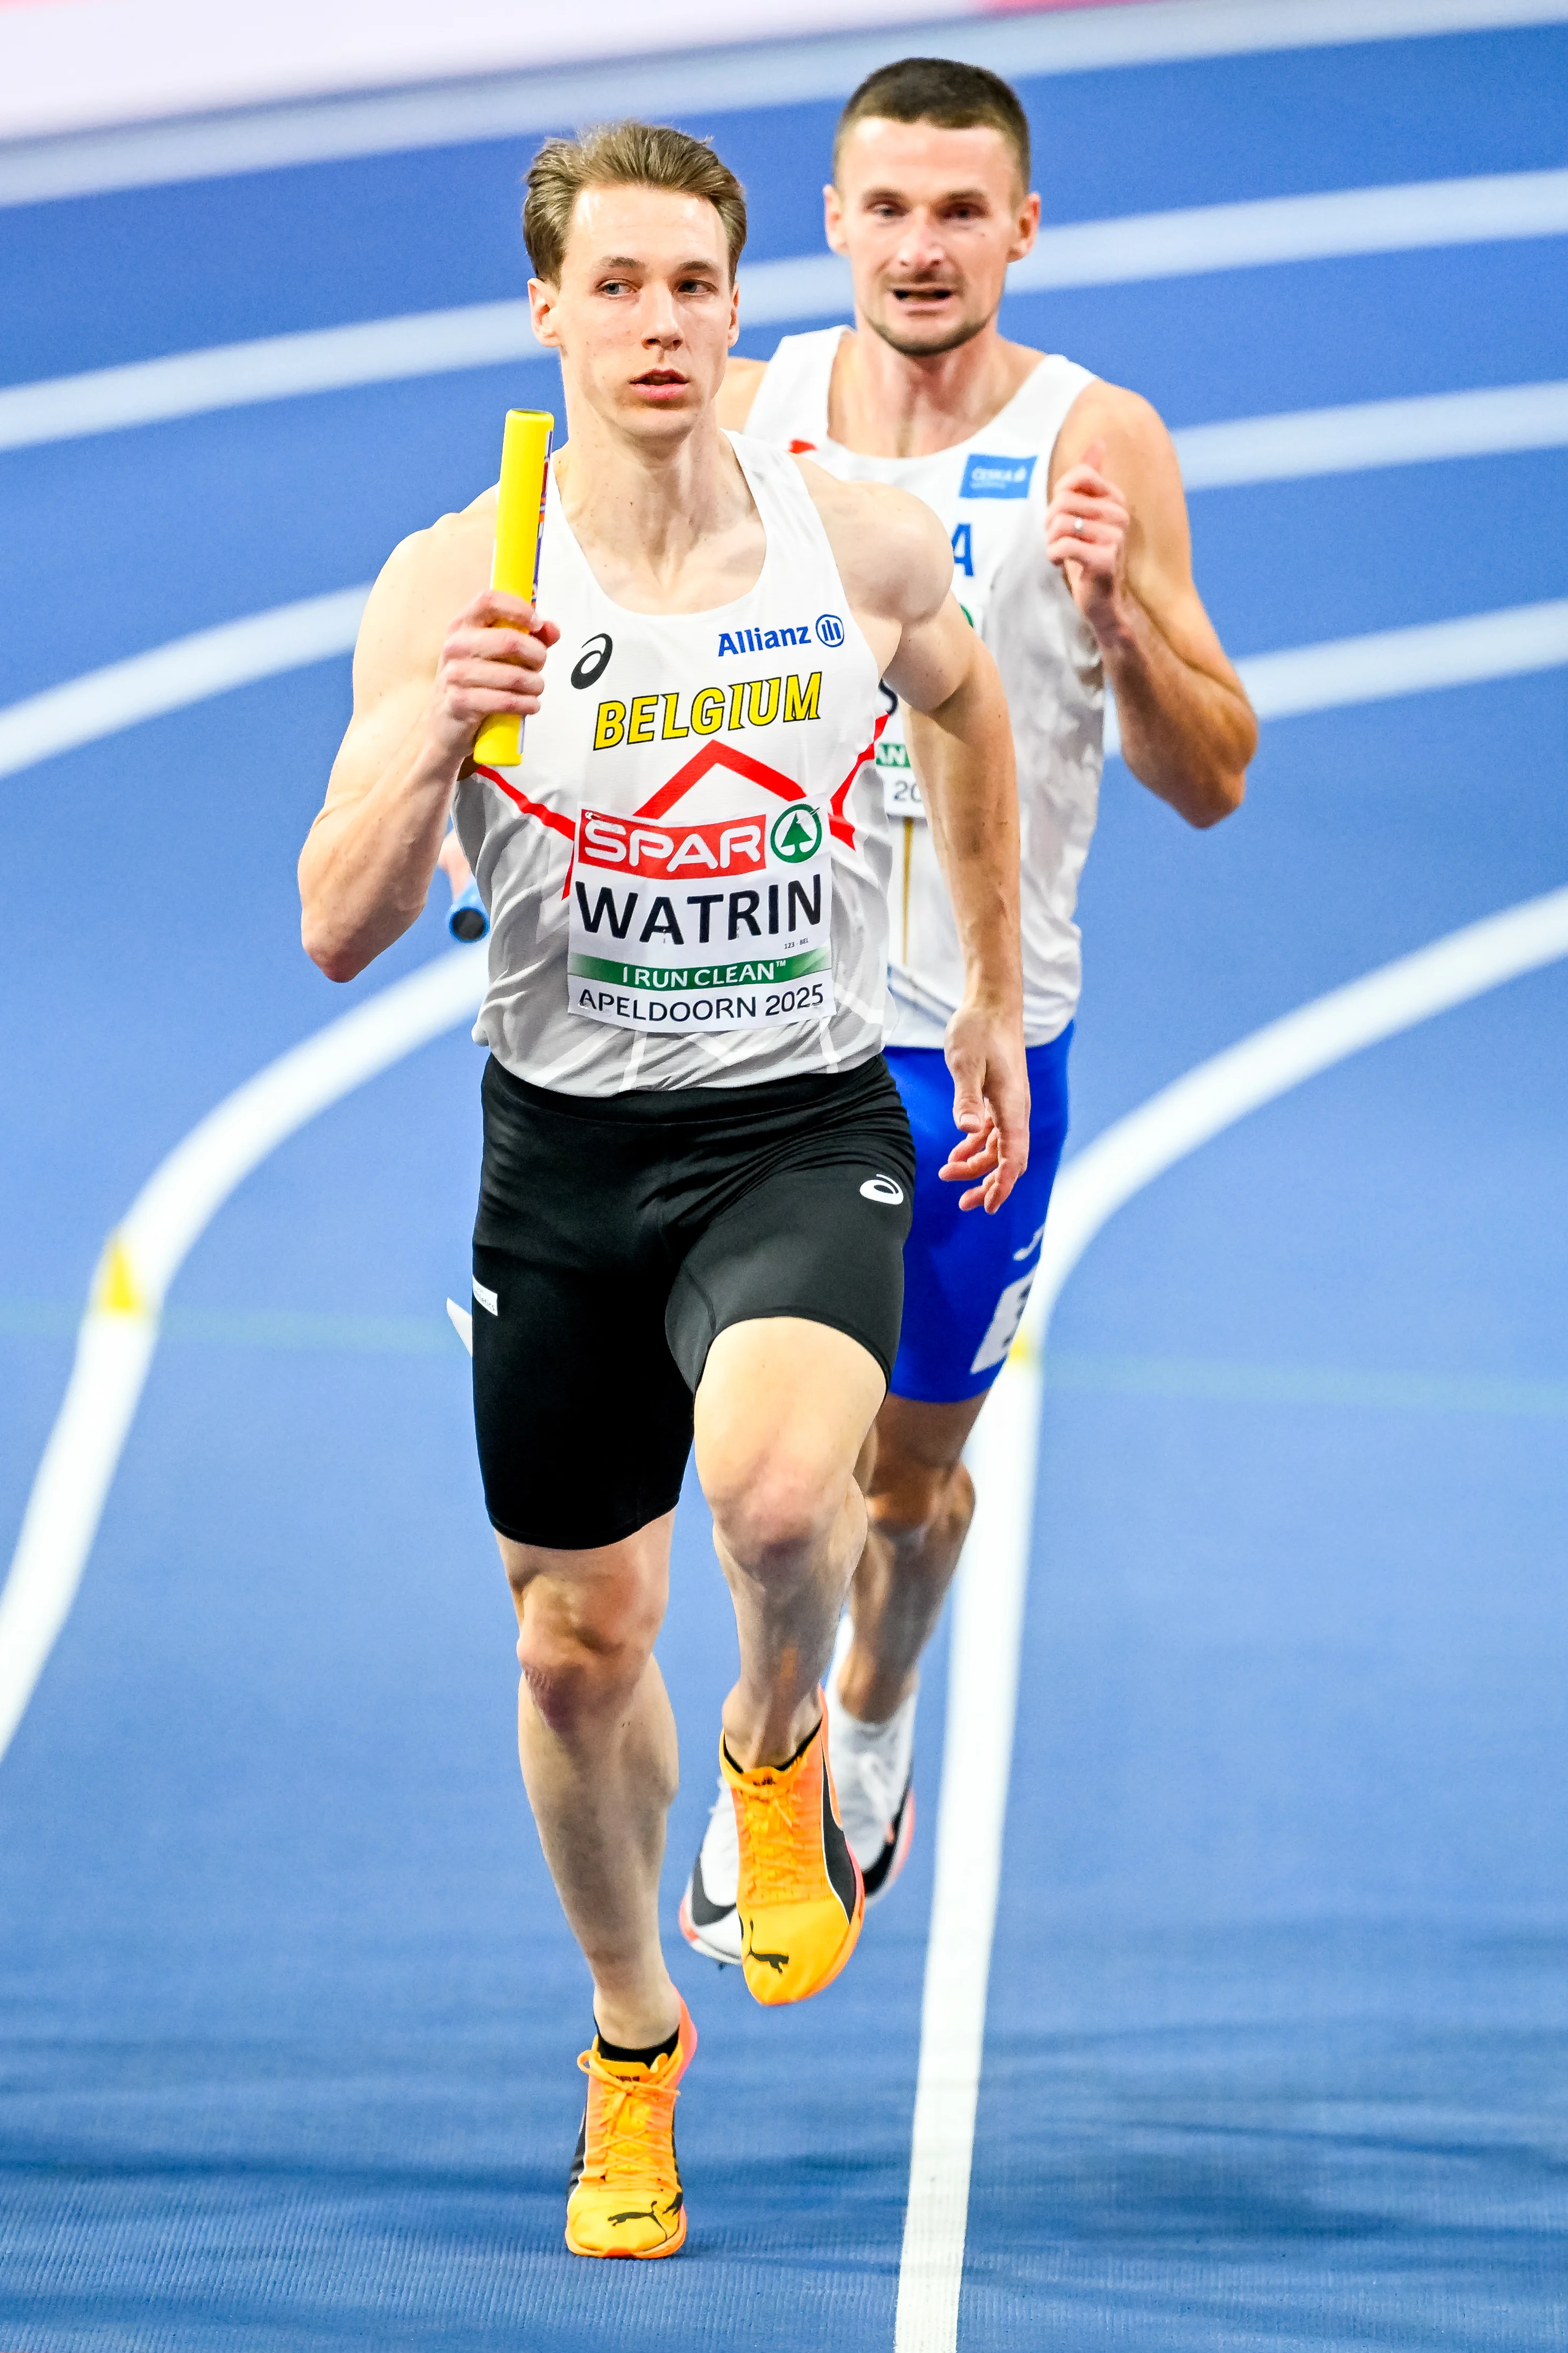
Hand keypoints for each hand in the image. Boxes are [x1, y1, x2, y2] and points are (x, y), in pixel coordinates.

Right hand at [428, 589, 558, 763]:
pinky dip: (526, 704)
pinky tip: (531, 705)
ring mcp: (454, 675)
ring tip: (536, 689)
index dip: (519, 609)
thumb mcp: (496, 656)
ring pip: (512, 675)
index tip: (537, 624)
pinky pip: (505, 701)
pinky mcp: (460, 703)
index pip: (489, 601)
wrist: (446, 727)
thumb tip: (552, 629)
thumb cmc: (475, 685)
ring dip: (535, 684)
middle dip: (536, 655)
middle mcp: (455, 646)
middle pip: (509, 640)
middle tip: (540, 665)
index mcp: (462, 626)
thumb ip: (526, 638)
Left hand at [940, 1002, 1030, 1212]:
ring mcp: (1008, 1104)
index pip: (1014, 1157)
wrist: (991, 1004)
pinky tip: (957, 1152)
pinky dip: (975, 1147)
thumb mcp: (965, 1063)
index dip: (1002, 1185)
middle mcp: (1015, 1109)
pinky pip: (992, 1132)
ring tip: (948, 1174)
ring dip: (977, 1166)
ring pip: (998, 1148)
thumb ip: (966, 1099)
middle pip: (1008, 1159)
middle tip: (964, 1203)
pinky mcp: (999, 1097)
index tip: (987, 1205)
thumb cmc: (979, 1030)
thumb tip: (967, 1132)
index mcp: (1012, 1105)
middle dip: (988, 1184)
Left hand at [1044, 438, 1131, 646]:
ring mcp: (1114, 537)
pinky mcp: (1105, 560)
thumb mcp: (1086, 512)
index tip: (1061, 514)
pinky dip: (1052, 555)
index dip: (1059, 494)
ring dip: (1050, 540)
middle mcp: (1119, 514)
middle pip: (1063, 500)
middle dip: (1049, 521)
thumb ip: (1089, 479)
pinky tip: (1058, 562)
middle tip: (1056, 537)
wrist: (1102, 599)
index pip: (1078, 475)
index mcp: (1115, 498)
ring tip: (1059, 551)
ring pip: (1060, 523)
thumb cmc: (1088, 554)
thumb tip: (1099, 443)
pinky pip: (1063, 545)